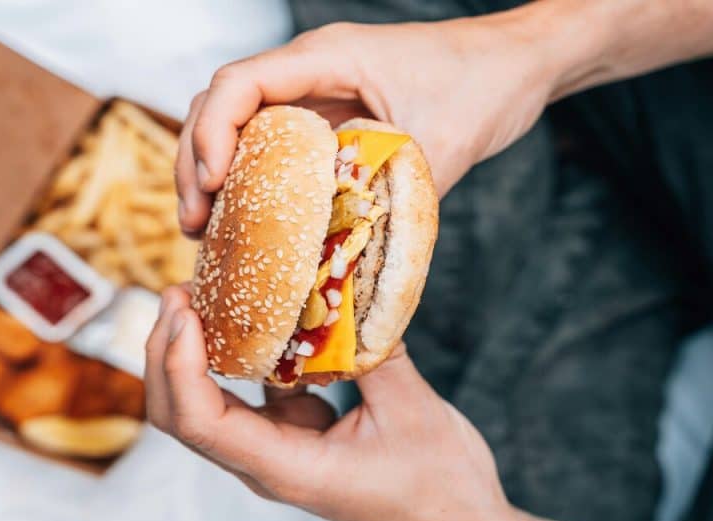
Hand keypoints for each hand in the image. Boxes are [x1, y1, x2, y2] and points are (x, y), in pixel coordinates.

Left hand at [145, 286, 545, 520]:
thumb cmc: (442, 486)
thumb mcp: (412, 408)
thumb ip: (374, 348)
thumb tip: (349, 284)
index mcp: (288, 469)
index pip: (201, 422)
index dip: (179, 365)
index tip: (186, 310)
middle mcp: (268, 464)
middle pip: (181, 415)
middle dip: (166, 352)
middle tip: (179, 291)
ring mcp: (276, 451)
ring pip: (204, 405)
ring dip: (190, 353)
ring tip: (199, 295)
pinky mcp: (292, 436)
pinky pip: (247, 394)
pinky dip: (236, 355)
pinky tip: (252, 315)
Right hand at [175, 16, 563, 235]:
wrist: (517, 66)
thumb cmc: (484, 85)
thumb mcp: (439, 148)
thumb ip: (391, 202)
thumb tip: (346, 271)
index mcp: (327, 58)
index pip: (240, 83)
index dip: (212, 133)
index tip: (212, 185)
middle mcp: (310, 72)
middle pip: (222, 105)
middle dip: (197, 162)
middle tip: (195, 224)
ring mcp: (315, 94)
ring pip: (239, 127)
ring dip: (214, 174)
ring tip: (205, 230)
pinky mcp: (328, 120)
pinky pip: (271, 147)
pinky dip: (250, 181)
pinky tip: (246, 223)